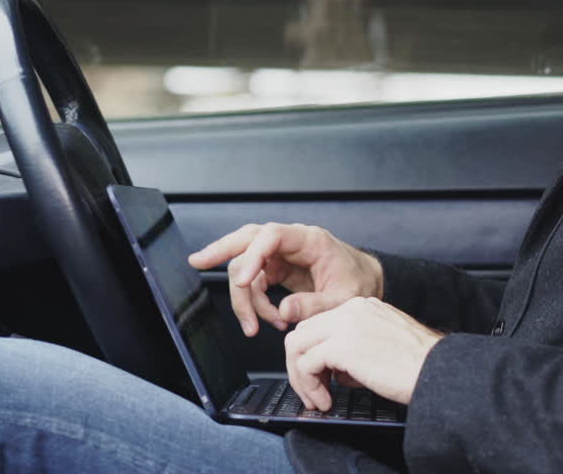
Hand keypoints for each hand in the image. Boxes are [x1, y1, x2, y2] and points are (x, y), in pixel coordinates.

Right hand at [187, 223, 382, 336]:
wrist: (364, 282)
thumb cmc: (358, 283)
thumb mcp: (344, 299)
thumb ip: (315, 305)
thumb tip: (285, 310)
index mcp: (310, 240)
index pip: (271, 236)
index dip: (253, 255)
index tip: (244, 281)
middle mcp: (291, 243)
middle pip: (248, 238)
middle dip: (221, 250)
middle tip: (198, 262)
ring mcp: (281, 255)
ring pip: (246, 266)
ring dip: (245, 299)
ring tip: (258, 326)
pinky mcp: (276, 269)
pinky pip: (253, 283)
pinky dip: (254, 304)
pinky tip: (268, 320)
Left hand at [285, 296, 443, 408]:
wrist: (438, 370)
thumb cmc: (419, 365)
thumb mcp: (383, 344)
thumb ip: (355, 348)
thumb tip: (334, 371)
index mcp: (362, 307)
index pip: (319, 324)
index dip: (313, 353)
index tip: (322, 378)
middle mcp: (351, 309)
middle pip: (302, 332)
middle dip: (300, 365)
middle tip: (313, 390)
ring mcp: (345, 325)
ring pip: (297, 345)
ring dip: (301, 377)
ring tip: (317, 398)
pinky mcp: (343, 346)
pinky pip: (306, 364)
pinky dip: (310, 386)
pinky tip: (326, 400)